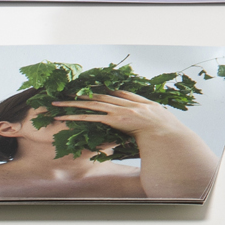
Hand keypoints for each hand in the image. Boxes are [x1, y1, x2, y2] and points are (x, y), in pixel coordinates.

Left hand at [55, 88, 189, 139]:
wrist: (166, 134)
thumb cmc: (167, 132)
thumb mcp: (163, 121)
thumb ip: (155, 118)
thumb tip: (155, 123)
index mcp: (141, 103)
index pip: (121, 94)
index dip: (108, 92)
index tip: (98, 91)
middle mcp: (128, 104)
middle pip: (102, 96)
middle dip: (85, 94)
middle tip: (69, 93)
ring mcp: (120, 111)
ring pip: (92, 105)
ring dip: (73, 104)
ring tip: (57, 104)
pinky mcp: (114, 120)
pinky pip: (91, 118)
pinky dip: (76, 117)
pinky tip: (63, 118)